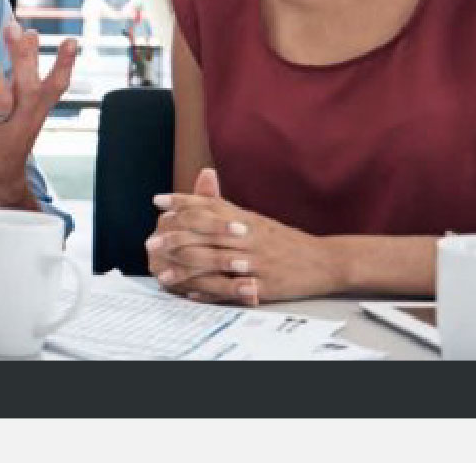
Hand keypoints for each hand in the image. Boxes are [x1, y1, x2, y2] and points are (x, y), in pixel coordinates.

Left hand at [0, 22, 76, 208]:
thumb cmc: (7, 137)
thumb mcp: (23, 109)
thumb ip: (25, 74)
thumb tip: (32, 34)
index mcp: (34, 112)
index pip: (55, 88)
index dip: (65, 66)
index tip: (71, 41)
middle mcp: (19, 120)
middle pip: (26, 88)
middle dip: (23, 58)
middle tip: (14, 28)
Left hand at [148, 168, 344, 305]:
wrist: (324, 260)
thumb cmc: (284, 240)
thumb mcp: (256, 219)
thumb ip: (226, 206)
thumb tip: (203, 181)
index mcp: (246, 219)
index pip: (210, 206)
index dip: (182, 202)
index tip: (158, 201)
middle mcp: (249, 237)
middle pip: (206, 234)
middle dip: (176, 238)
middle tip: (151, 242)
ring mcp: (256, 262)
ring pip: (214, 263)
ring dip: (185, 270)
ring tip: (163, 275)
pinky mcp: (263, 285)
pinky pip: (231, 290)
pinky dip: (209, 293)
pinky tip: (190, 294)